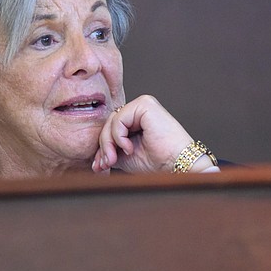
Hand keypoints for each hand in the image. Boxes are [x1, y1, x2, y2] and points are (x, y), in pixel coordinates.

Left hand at [92, 95, 208, 173]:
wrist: (176, 165)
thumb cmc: (158, 161)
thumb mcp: (125, 156)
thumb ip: (111, 151)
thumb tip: (94, 160)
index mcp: (136, 119)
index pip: (111, 128)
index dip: (103, 147)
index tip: (100, 166)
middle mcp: (139, 109)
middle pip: (109, 124)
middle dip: (104, 146)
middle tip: (105, 164)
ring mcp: (143, 105)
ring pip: (112, 121)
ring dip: (108, 143)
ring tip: (113, 159)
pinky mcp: (145, 104)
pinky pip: (119, 119)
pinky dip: (118, 136)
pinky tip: (128, 149)